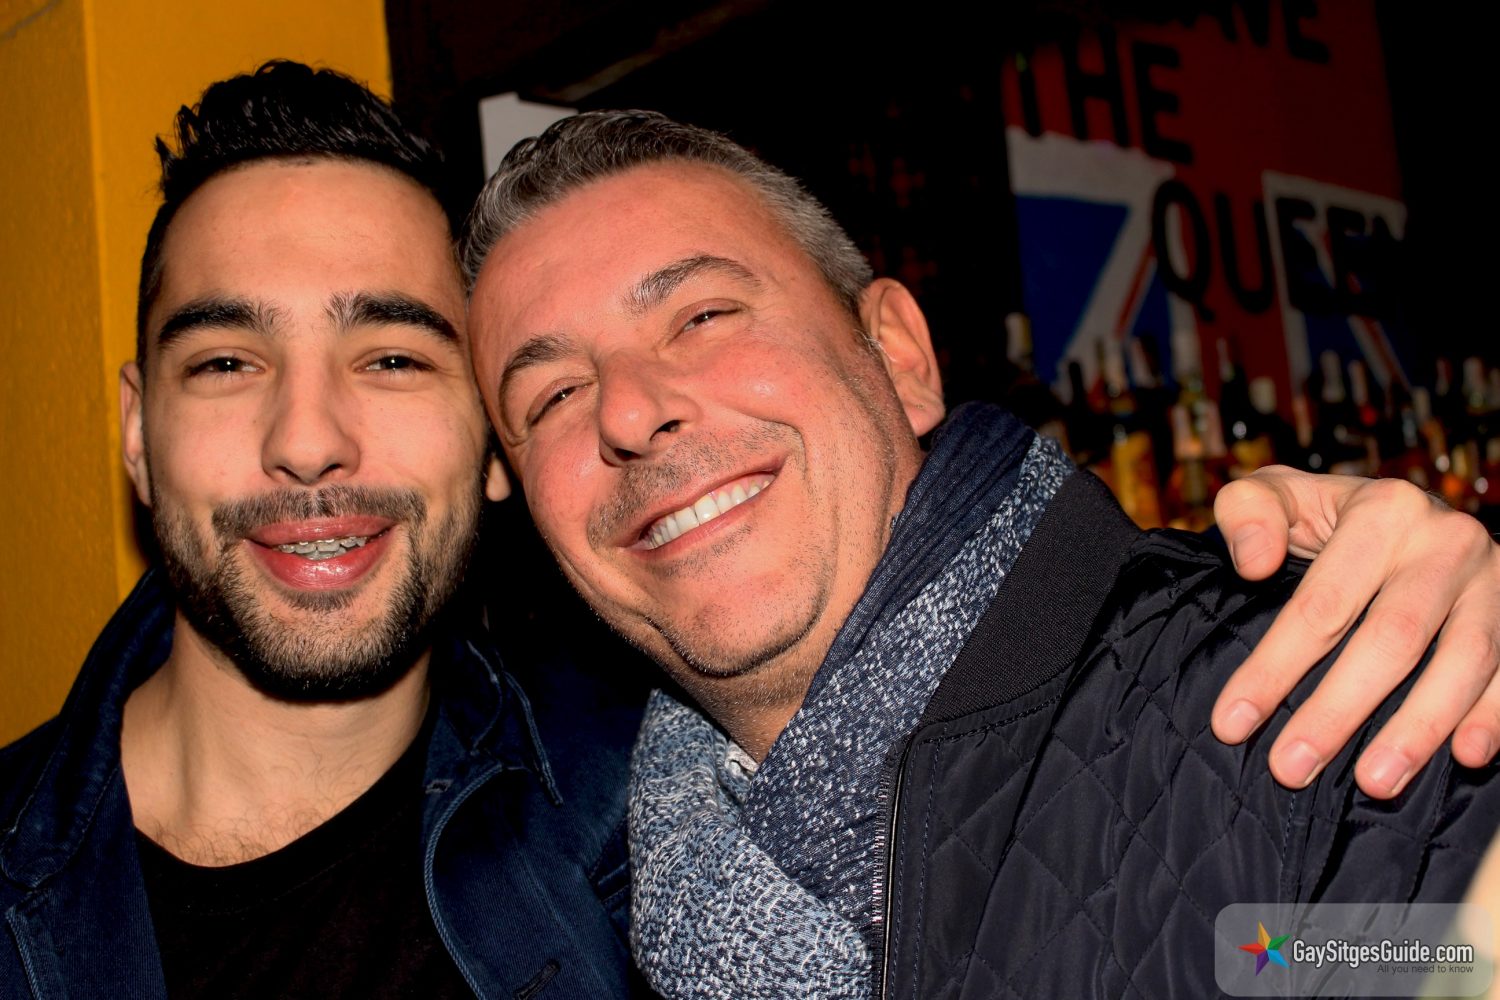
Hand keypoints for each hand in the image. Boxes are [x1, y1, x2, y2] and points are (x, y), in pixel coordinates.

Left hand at [1210, 466, 1499, 797]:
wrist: (1410, 513)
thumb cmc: (1327, 518)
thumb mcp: (1278, 496)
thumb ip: (1247, 513)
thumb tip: (1254, 564)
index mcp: (1381, 511)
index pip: (1321, 604)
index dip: (1273, 668)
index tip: (1230, 723)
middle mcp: (1446, 542)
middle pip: (1392, 639)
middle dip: (1337, 711)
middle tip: (1290, 768)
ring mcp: (1492, 581)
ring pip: (1463, 662)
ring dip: (1418, 728)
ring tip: (1374, 783)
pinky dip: (1494, 715)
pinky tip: (1469, 755)